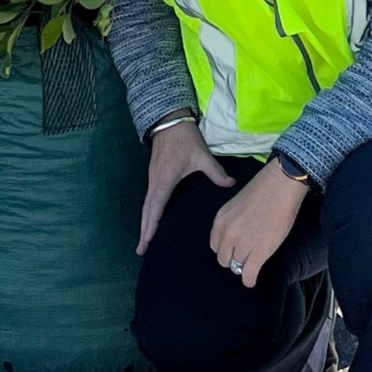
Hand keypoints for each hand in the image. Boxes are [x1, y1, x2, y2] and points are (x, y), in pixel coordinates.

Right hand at [136, 120, 233, 254]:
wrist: (169, 121)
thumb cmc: (185, 139)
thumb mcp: (202, 155)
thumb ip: (216, 172)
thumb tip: (230, 185)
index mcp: (165, 179)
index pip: (155, 207)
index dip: (150, 225)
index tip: (146, 242)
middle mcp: (155, 182)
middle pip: (147, 211)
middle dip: (144, 231)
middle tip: (141, 251)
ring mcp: (152, 179)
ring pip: (146, 206)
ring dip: (144, 223)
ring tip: (144, 241)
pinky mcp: (154, 176)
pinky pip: (149, 199)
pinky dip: (148, 213)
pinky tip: (151, 221)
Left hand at [209, 160, 308, 288]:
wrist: (280, 186)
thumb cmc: (263, 190)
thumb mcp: (237, 205)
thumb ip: (232, 222)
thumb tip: (237, 236)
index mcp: (220, 220)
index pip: (216, 246)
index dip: (226, 249)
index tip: (235, 249)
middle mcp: (227, 234)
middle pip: (224, 259)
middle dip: (234, 259)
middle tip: (246, 256)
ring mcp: (242, 244)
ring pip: (236, 267)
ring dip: (244, 267)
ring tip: (252, 265)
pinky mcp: (259, 253)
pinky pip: (249, 275)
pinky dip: (249, 280)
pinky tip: (252, 280)